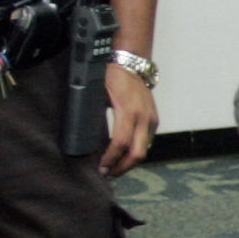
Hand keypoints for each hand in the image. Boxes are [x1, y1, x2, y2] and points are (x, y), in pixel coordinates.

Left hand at [100, 61, 157, 175]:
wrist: (132, 63)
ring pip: (144, 150)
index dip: (110, 158)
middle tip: (108, 174)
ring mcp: (152, 120)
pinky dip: (135, 151)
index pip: (120, 143)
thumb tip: (84, 138)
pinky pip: (147, 142)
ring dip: (129, 162)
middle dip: (122, 167)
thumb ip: (95, 115)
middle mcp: (144, 118)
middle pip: (137, 154)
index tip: (101, 167)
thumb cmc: (112, 76)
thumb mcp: (98, 94)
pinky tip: (123, 154)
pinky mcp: (154, 120)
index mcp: (129, 112)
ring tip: (114, 167)